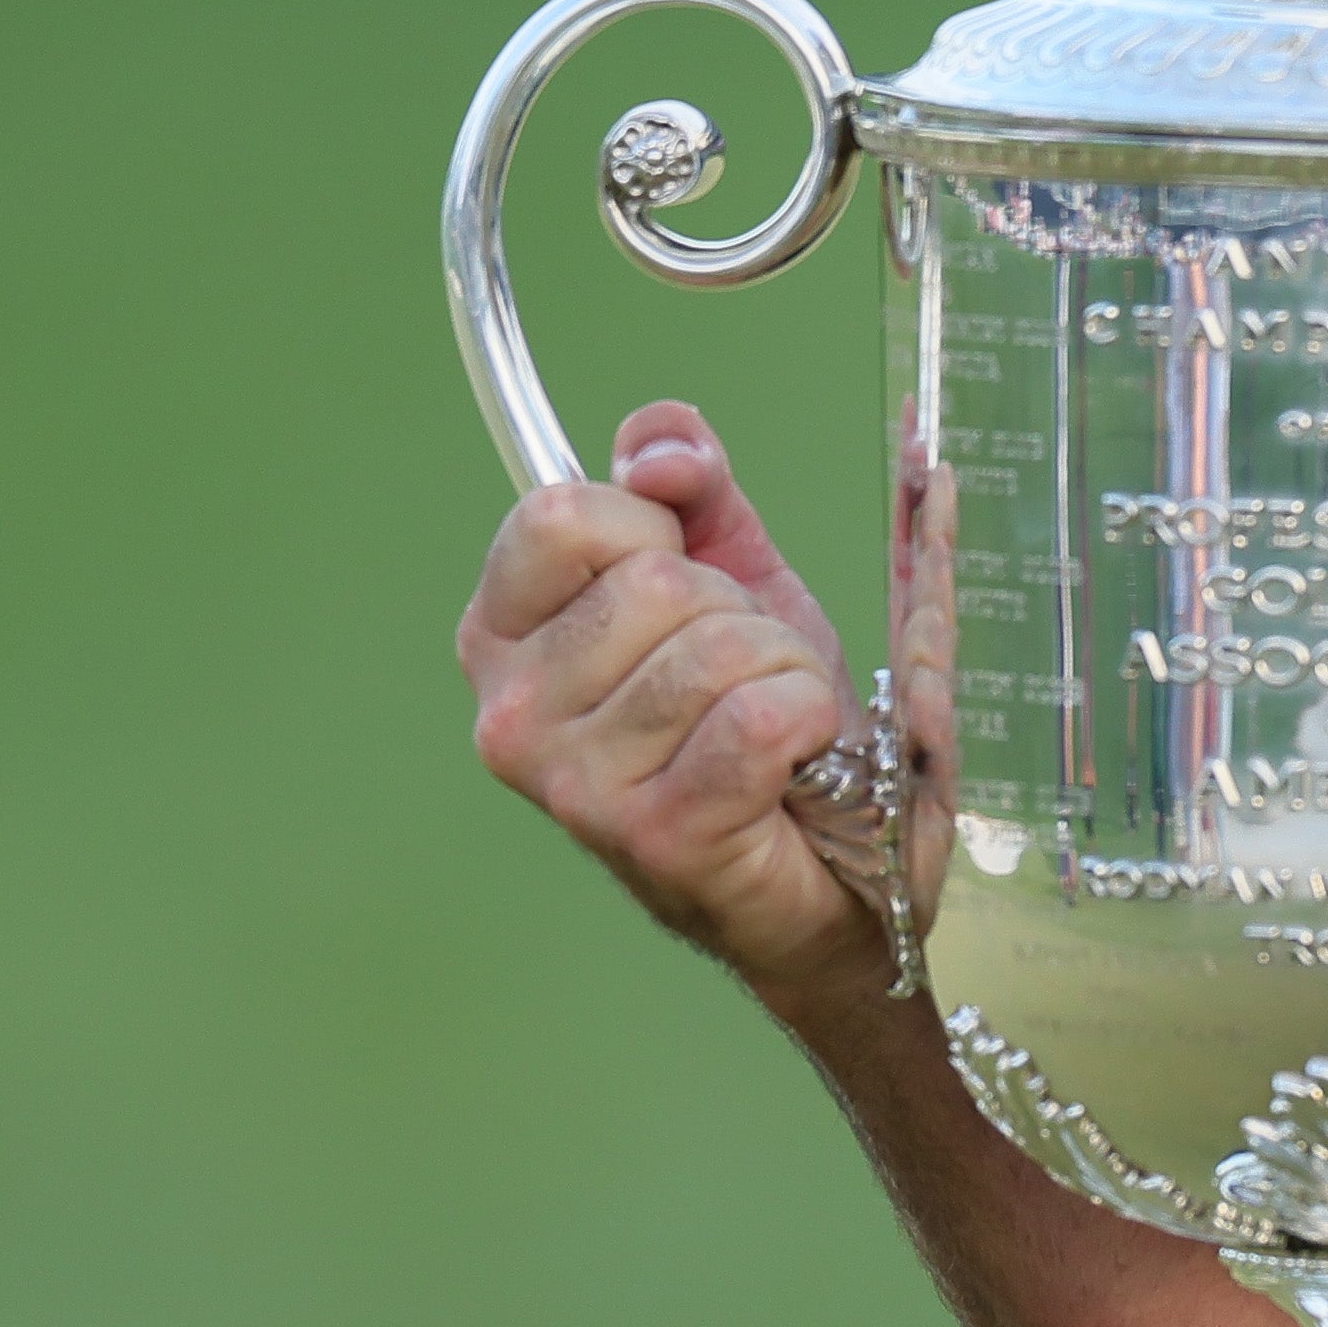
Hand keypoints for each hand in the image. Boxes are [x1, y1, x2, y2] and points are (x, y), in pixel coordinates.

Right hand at [457, 399, 874, 1005]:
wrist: (825, 877)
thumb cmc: (757, 724)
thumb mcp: (728, 573)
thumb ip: (690, 484)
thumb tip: (659, 449)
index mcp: (502, 639)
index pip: (555, 516)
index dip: (649, 527)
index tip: (678, 579)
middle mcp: (511, 716)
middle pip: (656, 581)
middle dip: (738, 613)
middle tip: (741, 681)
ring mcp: (576, 783)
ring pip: (718, 648)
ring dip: (783, 673)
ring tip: (771, 728)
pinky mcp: (656, 832)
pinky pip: (760, 716)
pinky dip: (808, 724)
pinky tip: (793, 766)